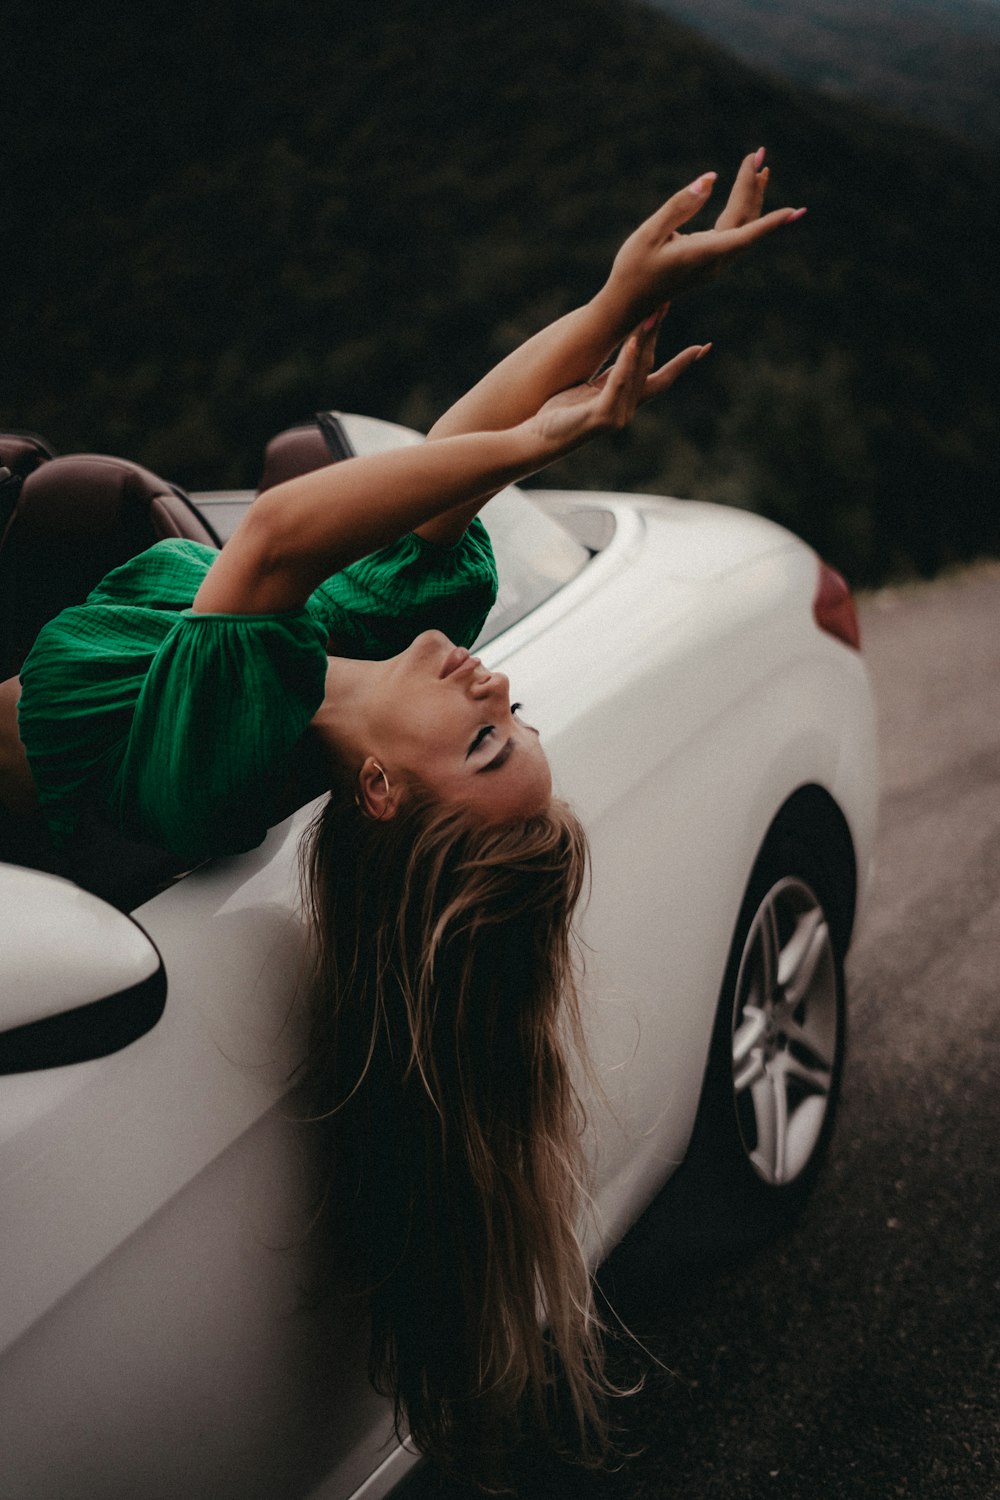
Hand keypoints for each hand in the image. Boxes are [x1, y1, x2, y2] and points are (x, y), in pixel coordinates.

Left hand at [526, 310, 708, 456]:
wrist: (537, 440)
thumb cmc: (558, 414)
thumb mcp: (588, 389)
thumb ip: (611, 376)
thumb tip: (626, 351)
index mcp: (625, 402)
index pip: (660, 379)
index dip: (682, 363)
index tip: (704, 348)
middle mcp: (626, 410)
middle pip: (649, 366)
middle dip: (656, 334)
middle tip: (665, 304)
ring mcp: (616, 416)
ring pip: (637, 372)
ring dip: (644, 340)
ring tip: (651, 314)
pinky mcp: (602, 418)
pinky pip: (617, 384)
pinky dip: (626, 362)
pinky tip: (631, 341)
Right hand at [606, 150, 805, 321]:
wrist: (627, 303)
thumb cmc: (633, 267)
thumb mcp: (650, 232)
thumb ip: (681, 205)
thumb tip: (711, 177)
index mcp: (703, 254)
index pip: (745, 235)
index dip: (771, 223)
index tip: (795, 211)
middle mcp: (715, 262)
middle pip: (746, 222)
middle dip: (754, 188)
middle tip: (761, 154)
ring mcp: (714, 264)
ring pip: (743, 228)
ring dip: (751, 198)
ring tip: (760, 168)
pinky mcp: (709, 262)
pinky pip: (735, 234)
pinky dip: (741, 211)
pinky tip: (743, 195)